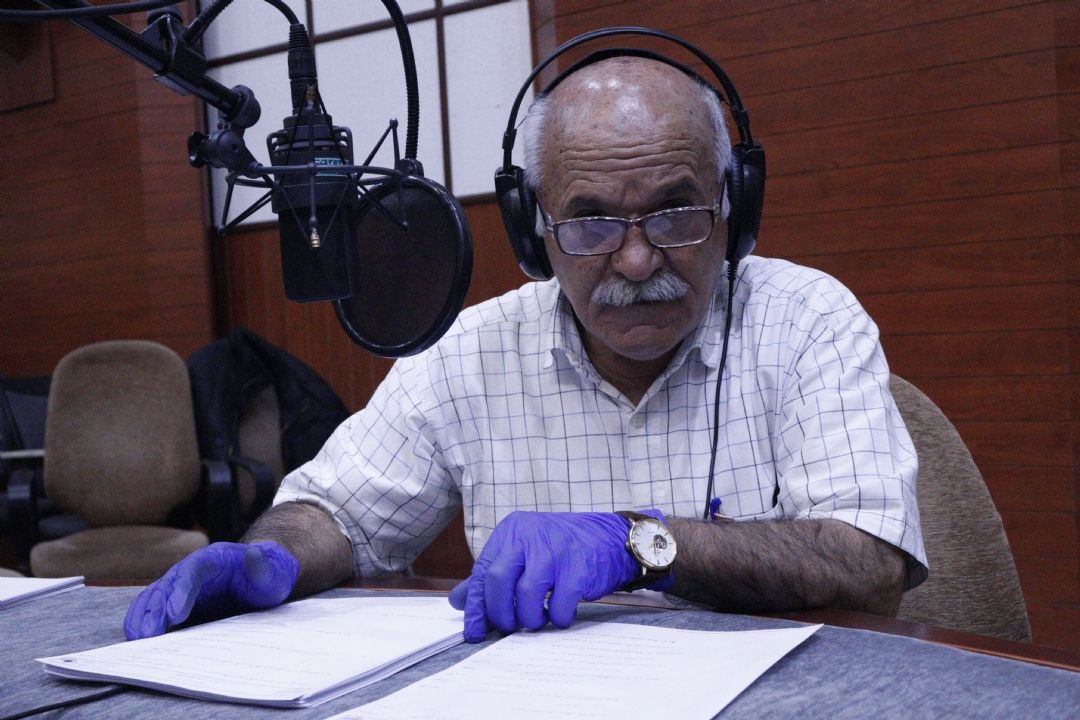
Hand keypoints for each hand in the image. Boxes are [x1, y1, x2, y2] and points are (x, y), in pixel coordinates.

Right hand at [123, 541, 298, 639]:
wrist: (261, 579)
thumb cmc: (268, 576)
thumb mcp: (274, 573)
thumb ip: (264, 568)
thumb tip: (256, 554)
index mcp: (214, 559)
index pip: (193, 570)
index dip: (182, 590)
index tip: (175, 613)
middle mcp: (191, 570)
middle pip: (168, 585)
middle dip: (156, 609)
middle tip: (149, 635)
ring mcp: (181, 586)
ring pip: (154, 596)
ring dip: (143, 616)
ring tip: (138, 639)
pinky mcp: (176, 603)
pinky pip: (152, 609)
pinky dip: (142, 620)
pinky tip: (135, 638)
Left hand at [448, 510, 671, 641]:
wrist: (610, 539)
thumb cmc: (561, 549)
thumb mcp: (523, 553)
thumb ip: (491, 573)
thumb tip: (459, 600)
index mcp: (511, 532)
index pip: (483, 571)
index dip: (477, 607)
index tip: (475, 632)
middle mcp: (530, 536)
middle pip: (499, 581)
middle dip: (501, 613)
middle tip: (510, 627)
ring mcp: (555, 549)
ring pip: (526, 595)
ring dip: (529, 618)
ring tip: (536, 620)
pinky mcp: (579, 567)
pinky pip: (559, 604)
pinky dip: (557, 618)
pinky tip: (560, 614)